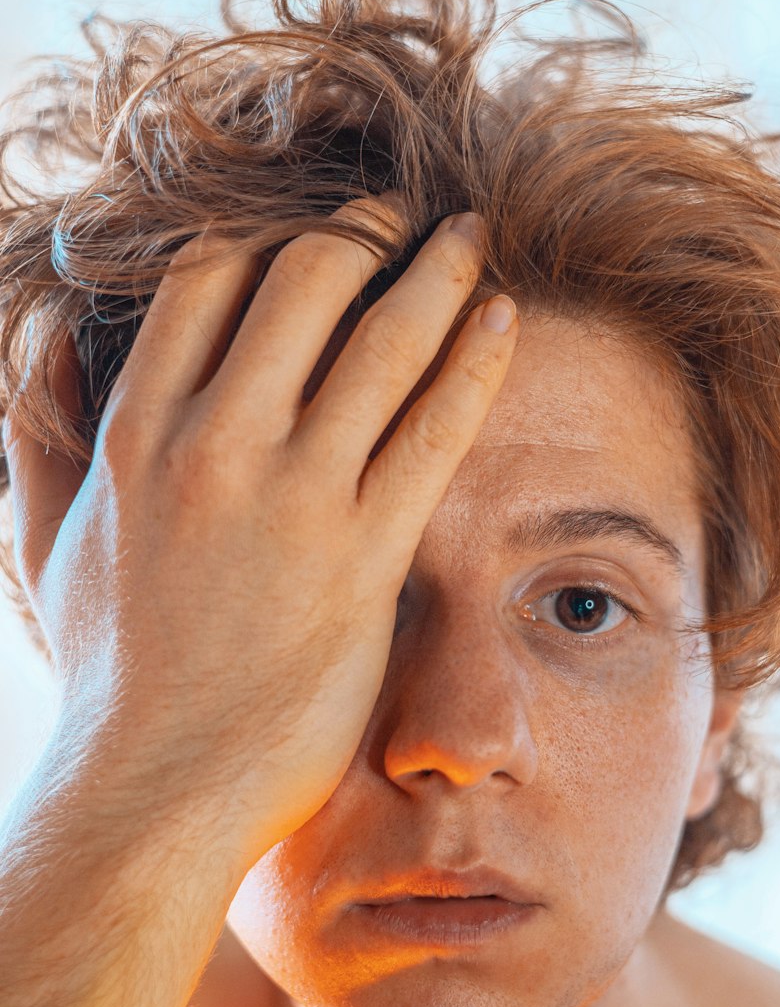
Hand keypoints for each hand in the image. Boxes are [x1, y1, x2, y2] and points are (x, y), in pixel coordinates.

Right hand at [1, 198, 517, 873]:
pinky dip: (477, 358)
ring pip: (384, 338)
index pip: (211, 276)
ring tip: (474, 241)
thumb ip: (41, 426)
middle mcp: (215, 443)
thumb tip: (43, 328)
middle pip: (306, 279)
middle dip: (367, 230)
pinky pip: (434, 427)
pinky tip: (506, 318)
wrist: (157, 787)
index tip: (315, 229)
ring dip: (440, 272)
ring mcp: (294, 497)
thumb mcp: (46, 537)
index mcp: (137, 430)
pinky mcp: (364, 554)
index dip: (272, 234)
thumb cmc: (110, 672)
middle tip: (408, 218)